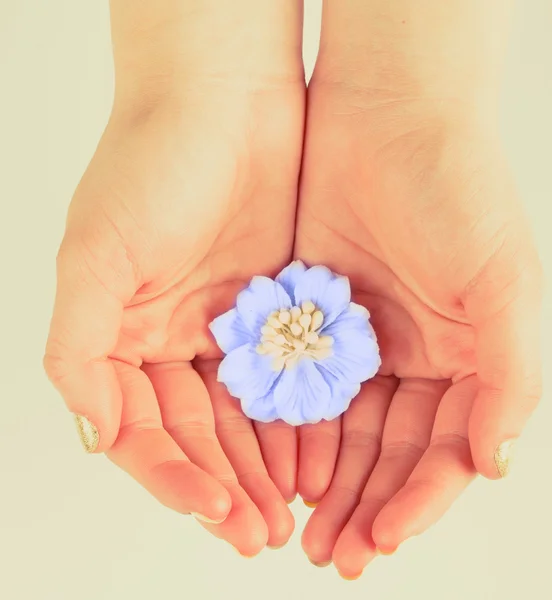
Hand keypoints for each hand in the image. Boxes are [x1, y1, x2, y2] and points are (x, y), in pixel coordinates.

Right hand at [44, 1, 304, 554]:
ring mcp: (229, 326)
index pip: (147, 430)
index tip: (217, 513)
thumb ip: (78, 349)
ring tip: (293, 510)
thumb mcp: (95, 258)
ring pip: (249, 414)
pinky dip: (301, 417)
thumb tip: (90, 434)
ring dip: (267, 463)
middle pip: (202, 433)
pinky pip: (291, 375)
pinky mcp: (279, 307)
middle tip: (263, 534)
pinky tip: (318, 453)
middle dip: (229, 485)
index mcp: (124, 337)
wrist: (223, 100)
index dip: (178, 477)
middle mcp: (176, 339)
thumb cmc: (150, 166)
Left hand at [294, 83, 542, 574]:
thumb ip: (508, 375)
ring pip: (340, 427)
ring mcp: (361, 339)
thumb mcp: (503, 282)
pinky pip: (299, 384)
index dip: (416, 500)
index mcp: (466, 357)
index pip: (443, 449)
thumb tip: (496, 462)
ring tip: (299, 525)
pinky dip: (290, 426)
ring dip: (324, 478)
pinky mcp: (313, 315)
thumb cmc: (458, 188)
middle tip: (331, 555)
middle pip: (387, 450)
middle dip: (363, 504)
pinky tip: (276, 463)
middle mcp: (414, 356)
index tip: (382, 540)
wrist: (388, 116)